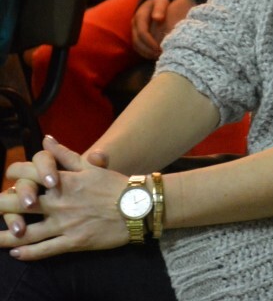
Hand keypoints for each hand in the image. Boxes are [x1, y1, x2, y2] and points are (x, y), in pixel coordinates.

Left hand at [0, 136, 128, 259]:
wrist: (140, 207)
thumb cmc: (116, 185)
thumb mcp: (91, 166)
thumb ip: (66, 155)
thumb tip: (47, 139)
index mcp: (64, 181)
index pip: (30, 174)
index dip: (14, 175)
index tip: (7, 177)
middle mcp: (61, 202)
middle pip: (19, 204)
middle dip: (0, 206)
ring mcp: (65, 224)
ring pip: (27, 233)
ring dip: (5, 235)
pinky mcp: (73, 242)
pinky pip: (45, 250)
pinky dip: (27, 253)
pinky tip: (15, 253)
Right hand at [132, 0, 193, 58]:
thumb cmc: (159, 1)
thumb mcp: (161, 2)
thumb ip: (160, 9)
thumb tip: (157, 18)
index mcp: (140, 17)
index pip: (142, 33)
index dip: (150, 42)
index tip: (160, 49)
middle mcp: (134, 24)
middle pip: (137, 41)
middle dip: (148, 50)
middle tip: (160, 56)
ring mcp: (134, 29)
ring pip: (136, 44)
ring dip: (145, 53)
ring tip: (157, 57)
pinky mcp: (136, 33)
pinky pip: (137, 45)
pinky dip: (144, 51)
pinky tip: (153, 55)